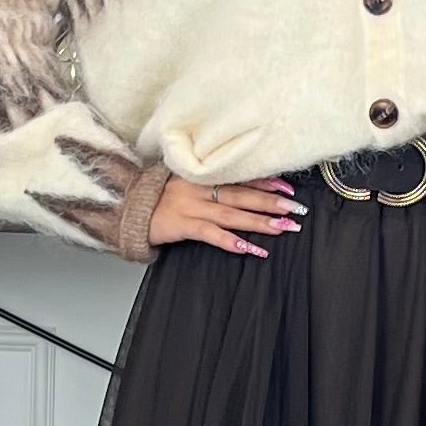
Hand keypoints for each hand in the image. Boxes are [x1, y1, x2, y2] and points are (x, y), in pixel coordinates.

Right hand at [147, 169, 304, 259]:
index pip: (241, 178)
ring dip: (259, 222)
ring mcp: (191, 207)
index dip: (266, 183)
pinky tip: (249, 249)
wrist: (128, 208)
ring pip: (232, 214)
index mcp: (203, 176)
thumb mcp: (185, 184)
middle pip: (242, 195)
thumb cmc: (159, 198)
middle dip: (272, 203)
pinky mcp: (182, 225)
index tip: (288, 189)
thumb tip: (244, 193)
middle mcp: (200, 189)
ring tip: (282, 228)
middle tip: (296, 210)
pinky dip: (230, 241)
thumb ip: (211, 186)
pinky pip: (210, 234)